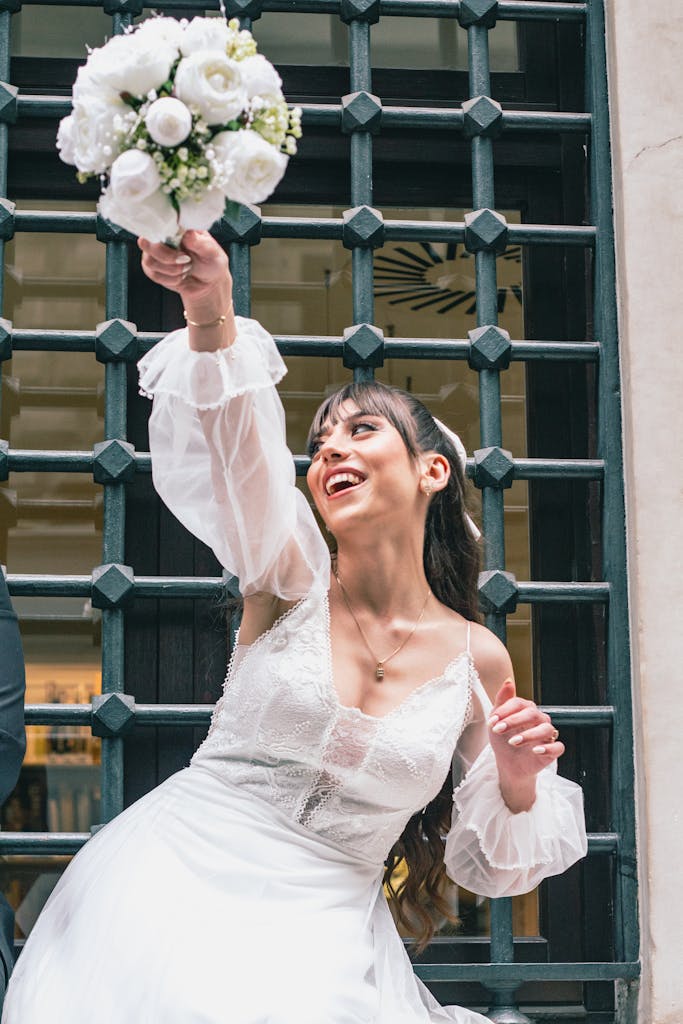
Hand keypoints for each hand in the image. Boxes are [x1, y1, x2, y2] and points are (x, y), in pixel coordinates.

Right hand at [139, 230, 233, 349]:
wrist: (209, 284)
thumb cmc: (212, 262)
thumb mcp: (212, 252)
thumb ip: (200, 243)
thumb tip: (187, 234)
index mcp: (175, 226)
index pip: (155, 222)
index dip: (160, 233)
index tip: (179, 244)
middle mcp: (161, 237)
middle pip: (146, 243)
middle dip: (167, 257)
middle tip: (187, 260)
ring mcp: (154, 253)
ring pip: (149, 262)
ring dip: (172, 270)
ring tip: (187, 268)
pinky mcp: (153, 269)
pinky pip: (154, 275)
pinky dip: (171, 279)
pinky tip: (181, 276)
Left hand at [488, 679, 563, 810]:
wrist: (507, 764)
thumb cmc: (503, 739)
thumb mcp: (497, 720)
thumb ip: (502, 700)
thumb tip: (509, 680)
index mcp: (527, 710)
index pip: (519, 703)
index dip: (505, 711)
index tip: (492, 722)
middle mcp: (539, 719)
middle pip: (532, 714)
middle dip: (513, 721)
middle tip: (498, 730)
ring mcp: (547, 735)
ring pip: (546, 729)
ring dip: (529, 735)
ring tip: (513, 742)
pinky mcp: (552, 751)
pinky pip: (558, 747)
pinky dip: (548, 748)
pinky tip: (535, 750)